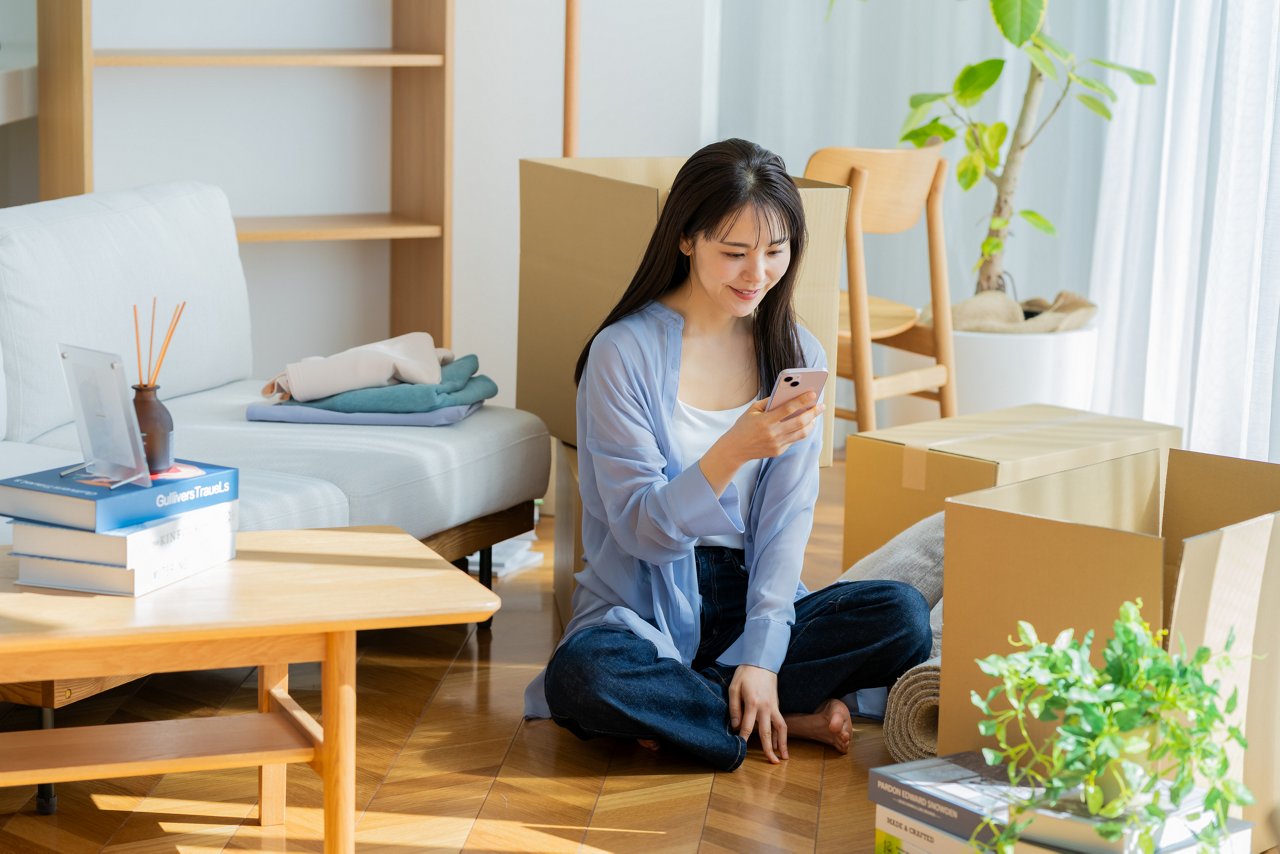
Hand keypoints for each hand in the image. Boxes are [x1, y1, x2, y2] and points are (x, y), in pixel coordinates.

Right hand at [700, 393, 822, 494]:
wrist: (735, 449)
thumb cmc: (744, 426)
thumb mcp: (753, 410)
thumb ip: (770, 402)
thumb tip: (789, 394)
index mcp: (765, 421)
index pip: (788, 409)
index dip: (802, 400)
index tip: (813, 393)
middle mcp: (773, 434)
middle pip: (799, 422)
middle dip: (813, 412)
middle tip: (821, 405)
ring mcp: (777, 444)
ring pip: (801, 433)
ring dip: (811, 423)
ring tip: (815, 415)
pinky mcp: (778, 451)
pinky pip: (794, 440)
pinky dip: (800, 431)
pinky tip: (804, 424)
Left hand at [728, 664, 787, 763]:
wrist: (762, 662)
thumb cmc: (745, 674)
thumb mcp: (734, 688)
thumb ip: (734, 708)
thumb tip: (736, 726)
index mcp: (752, 703)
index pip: (747, 727)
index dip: (743, 739)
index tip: (741, 750)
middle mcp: (765, 707)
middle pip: (767, 732)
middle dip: (768, 749)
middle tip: (771, 763)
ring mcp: (773, 707)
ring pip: (780, 728)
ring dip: (782, 744)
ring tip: (783, 757)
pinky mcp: (777, 705)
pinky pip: (781, 722)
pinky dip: (781, 734)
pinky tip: (779, 744)